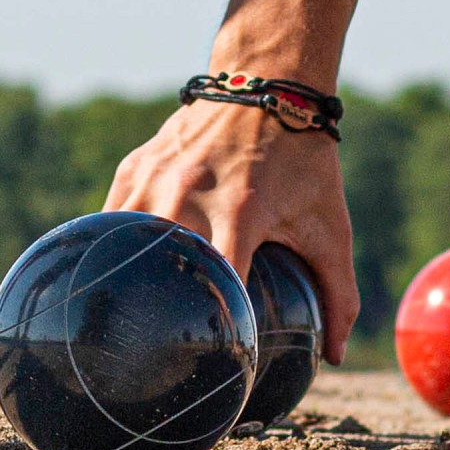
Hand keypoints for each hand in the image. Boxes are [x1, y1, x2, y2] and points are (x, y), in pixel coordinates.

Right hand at [104, 101, 358, 362]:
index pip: (218, 285)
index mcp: (240, 212)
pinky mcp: (135, 168)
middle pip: (159, 267)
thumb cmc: (304, 161)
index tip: (216, 365)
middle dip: (156, 311)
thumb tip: (337, 354)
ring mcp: (155, 178)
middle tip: (152, 358)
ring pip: (123, 243)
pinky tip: (111, 275)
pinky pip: (111, 220)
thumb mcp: (329, 225)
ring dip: (126, 278)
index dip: (215, 327)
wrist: (267, 84)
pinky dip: (113, 247)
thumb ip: (338, 292)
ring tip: (120, 322)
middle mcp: (190, 194)